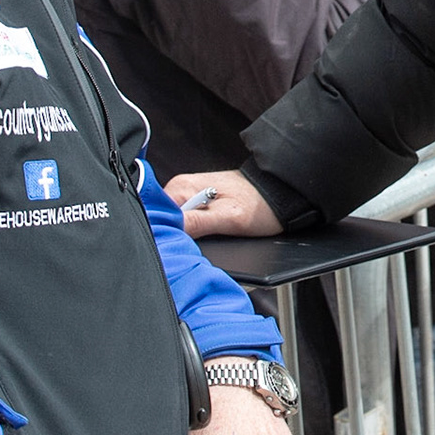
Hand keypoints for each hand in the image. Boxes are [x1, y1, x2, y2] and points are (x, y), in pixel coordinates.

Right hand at [166, 170, 283, 239]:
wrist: (278, 194)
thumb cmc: (260, 204)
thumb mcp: (228, 218)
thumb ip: (197, 223)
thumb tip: (166, 232)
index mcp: (182, 187)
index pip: (156, 216)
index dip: (163, 235)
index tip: (175, 247)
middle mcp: (181, 189)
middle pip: (164, 221)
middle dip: (173, 237)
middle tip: (191, 247)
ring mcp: (189, 196)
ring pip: (174, 224)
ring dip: (184, 236)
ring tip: (203, 239)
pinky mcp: (198, 204)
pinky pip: (186, 223)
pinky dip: (192, 233)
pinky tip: (206, 236)